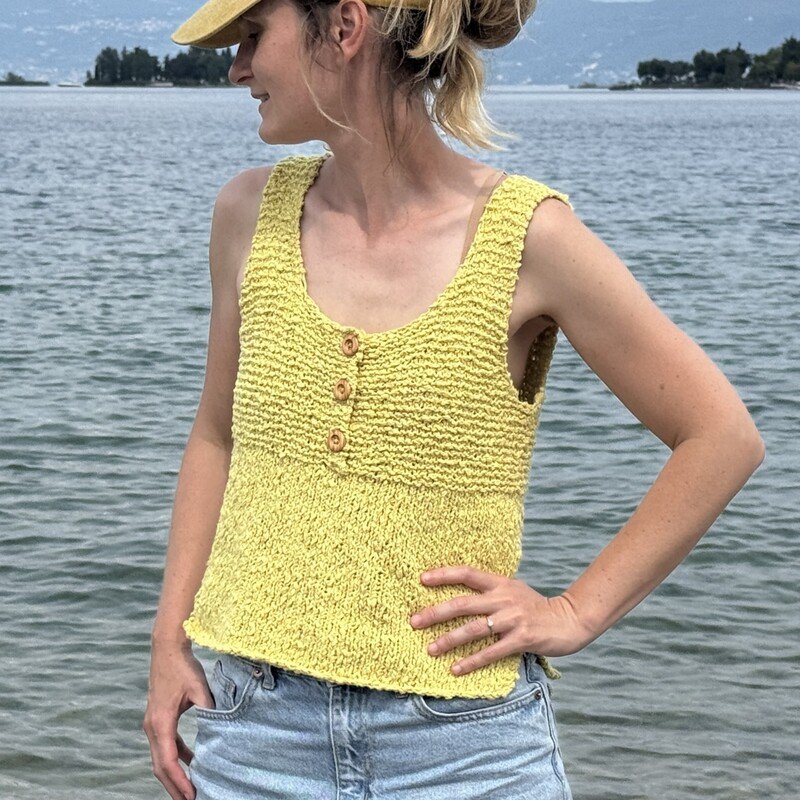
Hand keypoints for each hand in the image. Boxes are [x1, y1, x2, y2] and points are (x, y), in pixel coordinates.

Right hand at [142, 641, 213, 799]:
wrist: (167, 648)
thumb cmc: (183, 666)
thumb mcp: (199, 688)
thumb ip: (209, 709)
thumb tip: (222, 728)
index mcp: (161, 722)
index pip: (168, 760)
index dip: (179, 780)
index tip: (191, 794)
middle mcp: (152, 726)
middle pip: (160, 766)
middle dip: (174, 786)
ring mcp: (153, 723)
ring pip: (160, 757)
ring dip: (173, 774)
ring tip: (189, 788)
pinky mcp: (158, 718)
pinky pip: (165, 744)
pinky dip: (176, 756)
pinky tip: (191, 761)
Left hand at [409, 565, 589, 675]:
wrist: (570, 620)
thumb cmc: (536, 607)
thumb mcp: (513, 590)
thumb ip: (491, 591)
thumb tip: (461, 595)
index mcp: (500, 583)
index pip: (467, 573)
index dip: (444, 575)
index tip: (422, 579)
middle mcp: (504, 598)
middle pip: (463, 603)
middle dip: (436, 612)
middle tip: (414, 621)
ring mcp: (513, 618)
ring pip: (474, 629)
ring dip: (449, 640)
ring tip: (430, 649)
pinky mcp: (522, 639)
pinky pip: (491, 652)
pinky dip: (472, 661)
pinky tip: (456, 669)